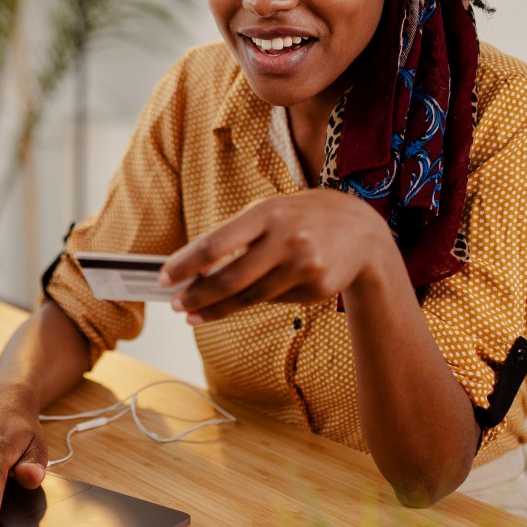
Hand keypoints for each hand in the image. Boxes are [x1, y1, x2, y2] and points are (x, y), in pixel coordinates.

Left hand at [159, 189, 388, 323]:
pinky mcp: (317, 288)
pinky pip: (274, 301)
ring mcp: (304, 266)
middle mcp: (287, 239)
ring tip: (192, 314)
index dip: (185, 264)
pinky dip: (252, 302)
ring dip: (215, 309)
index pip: (216, 243)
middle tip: (174, 304)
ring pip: (249, 297)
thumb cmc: (301, 219)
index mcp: (268, 213)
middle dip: (197, 295)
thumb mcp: (269, 213)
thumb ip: (234, 237)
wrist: (363, 231)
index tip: (163, 277)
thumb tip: (192, 269)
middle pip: (230, 278)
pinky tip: (238, 303)